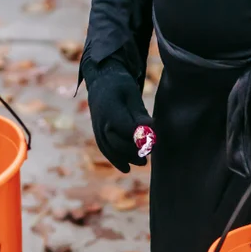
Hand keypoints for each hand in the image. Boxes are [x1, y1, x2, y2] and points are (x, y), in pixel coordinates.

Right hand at [84, 57, 151, 173]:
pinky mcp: (98, 135)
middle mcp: (101, 121)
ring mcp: (97, 129)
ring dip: (127, 158)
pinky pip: (106, 150)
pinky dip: (116, 160)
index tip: (153, 135)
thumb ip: (139, 113)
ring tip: (142, 163)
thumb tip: (150, 128)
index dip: (140, 135)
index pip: (126, 128)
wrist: (101, 83)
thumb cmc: (121, 87)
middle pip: (117, 142)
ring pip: (110, 149)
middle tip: (150, 151)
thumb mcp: (132, 95)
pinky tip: (127, 168)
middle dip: (134, 150)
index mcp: (110, 108)